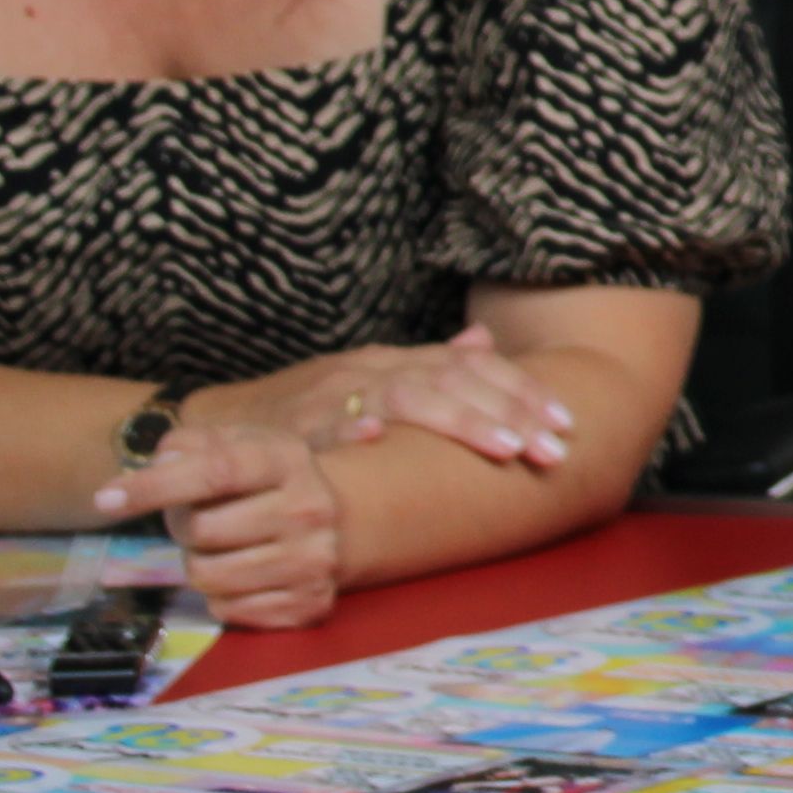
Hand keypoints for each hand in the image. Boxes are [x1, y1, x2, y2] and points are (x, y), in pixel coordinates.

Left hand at [97, 422, 346, 630]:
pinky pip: (227, 611)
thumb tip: (158, 465)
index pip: (215, 471)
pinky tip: (243, 575)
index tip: (106, 499)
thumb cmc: (267, 479)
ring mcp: (313, 561)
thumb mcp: (235, 443)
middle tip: (198, 519)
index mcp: (288, 460)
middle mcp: (308, 510)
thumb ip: (189, 444)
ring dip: (199, 564)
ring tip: (222, 548)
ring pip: (207, 577)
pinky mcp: (309, 605)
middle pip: (201, 530)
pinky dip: (222, 596)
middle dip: (182, 527)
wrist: (342, 520)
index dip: (154, 485)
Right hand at [210, 329, 580, 469]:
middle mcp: (373, 370)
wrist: (225, 426)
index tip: (567, 424)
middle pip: (453, 381)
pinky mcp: (292, 427)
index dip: (524, 392)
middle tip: (554, 449)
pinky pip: (323, 427)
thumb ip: (432, 364)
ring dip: (458, 420)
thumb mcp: (376, 379)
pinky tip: (378, 441)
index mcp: (399, 362)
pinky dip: (350, 432)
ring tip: (503, 447)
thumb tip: (484, 342)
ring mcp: (333, 395)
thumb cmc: (312, 409)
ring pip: (405, 396)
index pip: (474, 368)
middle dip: (511, 414)